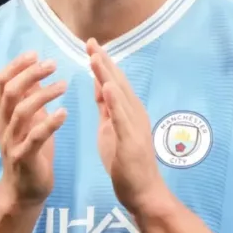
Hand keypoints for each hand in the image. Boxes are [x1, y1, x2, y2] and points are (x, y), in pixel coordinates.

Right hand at [0, 52, 67, 208]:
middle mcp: (4, 125)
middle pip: (11, 92)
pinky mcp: (24, 158)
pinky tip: (64, 113)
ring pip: (22, 112)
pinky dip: (49, 123)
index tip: (35, 53)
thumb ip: (28, 101)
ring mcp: (12, 142)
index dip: (16, 66)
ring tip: (63, 84)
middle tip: (52, 64)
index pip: (2, 83)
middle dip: (30, 74)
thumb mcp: (29, 123)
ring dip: (43, 95)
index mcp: (5, 114)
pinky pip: (35, 138)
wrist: (23, 193)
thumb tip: (34, 74)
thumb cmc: (30, 153)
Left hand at [87, 39, 171, 216]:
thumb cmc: (127, 164)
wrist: (143, 192)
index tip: (90, 44)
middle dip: (103, 61)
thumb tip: (100, 85)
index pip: (113, 81)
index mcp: (128, 111)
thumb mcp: (112, 129)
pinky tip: (106, 86)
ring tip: (95, 56)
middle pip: (117, 81)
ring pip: (119, 95)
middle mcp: (134, 113)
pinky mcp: (131, 140)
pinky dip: (114, 100)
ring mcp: (134, 126)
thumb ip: (107, 108)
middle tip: (90, 41)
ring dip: (107, 74)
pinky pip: (122, 117)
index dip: (102, 62)